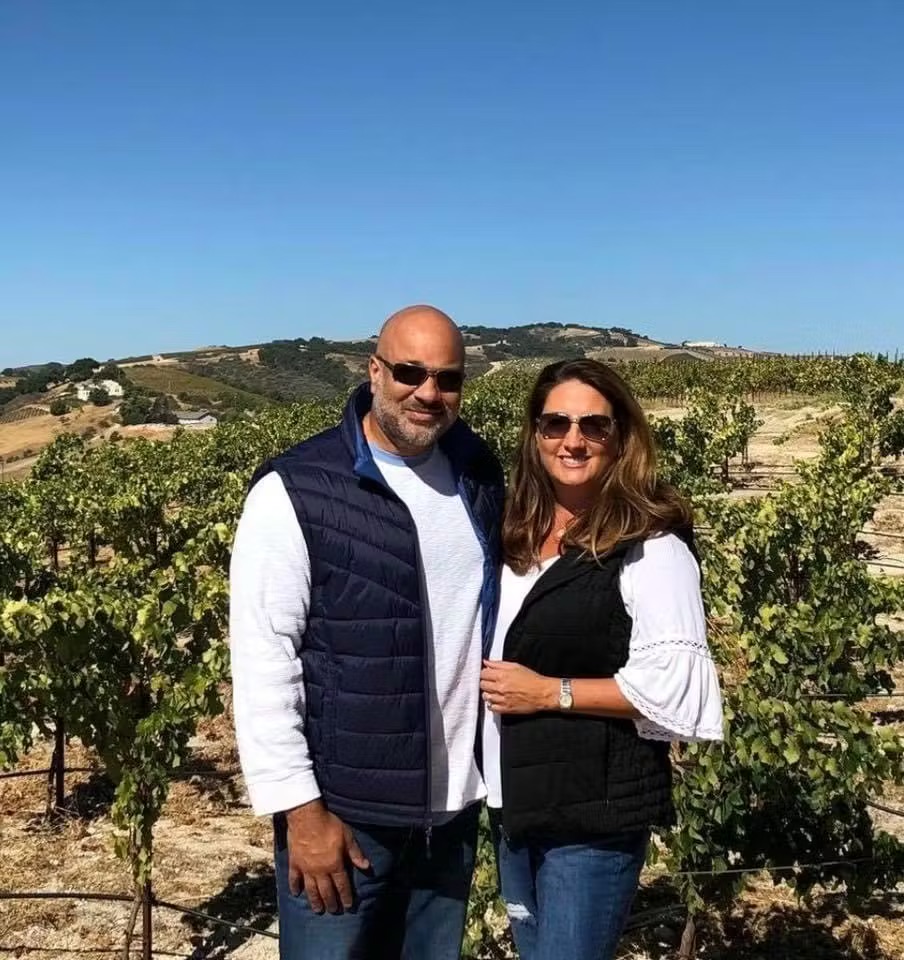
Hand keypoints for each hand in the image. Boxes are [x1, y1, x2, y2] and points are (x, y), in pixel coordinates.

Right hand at [285, 799, 369, 913]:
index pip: (342, 885)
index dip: (346, 896)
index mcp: (334, 865)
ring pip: (311, 889)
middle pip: (326, 891)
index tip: (348, 906)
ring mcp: (306, 868)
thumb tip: (366, 866)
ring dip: (315, 901)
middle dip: (331, 902)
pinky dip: (294, 887)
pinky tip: (295, 894)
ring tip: (318, 910)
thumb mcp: (347, 836)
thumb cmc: (329, 824)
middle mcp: (320, 871)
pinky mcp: (294, 863)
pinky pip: (294, 879)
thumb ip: (355, 853)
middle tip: (334, 911)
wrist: (306, 817)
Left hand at [480, 659, 557, 714]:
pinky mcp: (506, 709)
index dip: (484, 673)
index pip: (482, 674)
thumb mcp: (516, 666)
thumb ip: (498, 664)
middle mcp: (500, 688)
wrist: (543, 693)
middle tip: (492, 682)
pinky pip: (491, 708)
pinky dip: (492, 704)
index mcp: (502, 675)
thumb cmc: (532, 679)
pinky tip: (497, 700)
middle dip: (485, 682)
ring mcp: (502, 699)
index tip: (487, 674)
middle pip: (482, 685)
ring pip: (485, 696)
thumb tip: (487, 662)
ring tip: (495, 691)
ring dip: (488, 693)